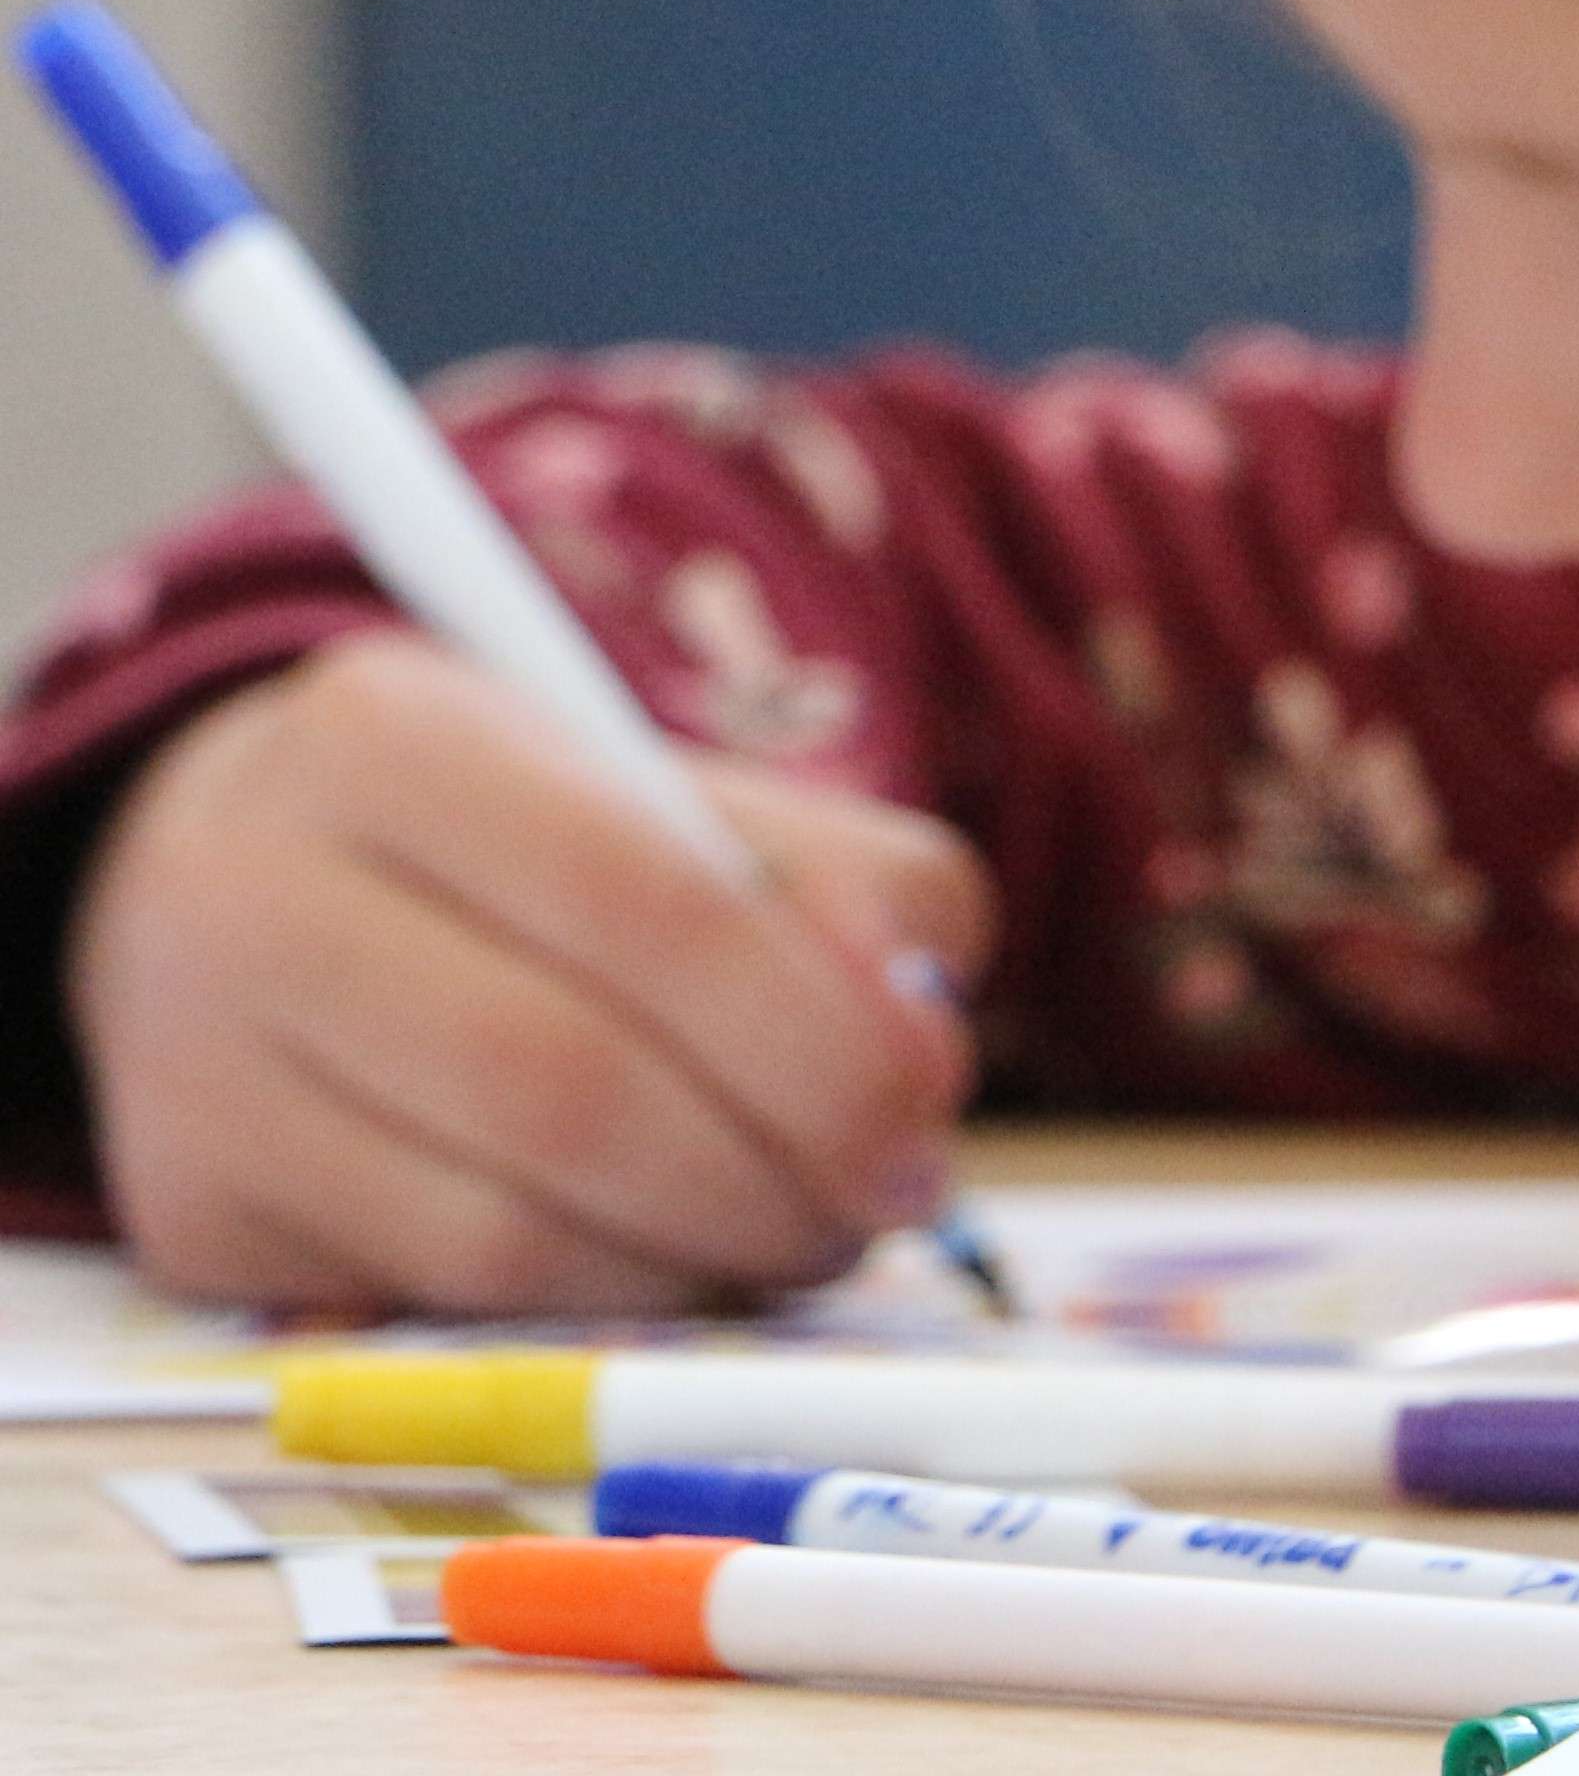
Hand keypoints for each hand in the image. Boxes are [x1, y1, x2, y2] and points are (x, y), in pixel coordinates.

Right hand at [66, 634, 994, 1313]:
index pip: (652, 909)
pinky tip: (665, 1257)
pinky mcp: (191, 1214)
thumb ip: (848, 890)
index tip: (925, 1113)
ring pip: (506, 1232)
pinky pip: (441, 1301)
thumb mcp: (685, 798)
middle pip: (573, 1087)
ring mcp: (199, 1070)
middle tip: (884, 1202)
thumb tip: (923, 1058)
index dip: (816, 1036)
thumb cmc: (523, 837)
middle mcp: (255, 896)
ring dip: (699, 1260)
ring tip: (797, 1230)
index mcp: (395, 739)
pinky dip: (597, 1302)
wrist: (235, 880)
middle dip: (774, 1172)